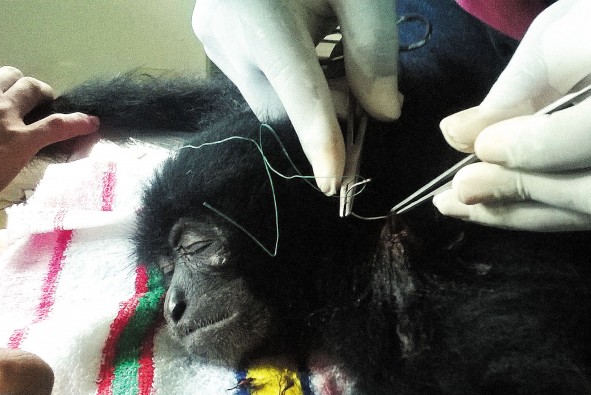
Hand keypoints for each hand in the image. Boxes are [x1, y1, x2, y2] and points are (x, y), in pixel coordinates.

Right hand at [192, 0, 400, 194]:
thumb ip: (375, 51)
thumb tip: (383, 114)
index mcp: (260, 16)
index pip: (297, 95)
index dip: (320, 141)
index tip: (336, 181)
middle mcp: (224, 34)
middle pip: (277, 109)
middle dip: (321, 118)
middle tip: (361, 97)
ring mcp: (209, 36)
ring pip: (264, 98)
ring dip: (304, 99)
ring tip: (335, 61)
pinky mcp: (208, 35)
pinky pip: (253, 78)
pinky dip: (287, 81)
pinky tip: (310, 51)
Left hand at [433, 0, 590, 230]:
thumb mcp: (568, 33)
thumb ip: (518, 91)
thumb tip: (458, 138)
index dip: (546, 147)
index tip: (479, 148)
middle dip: (526, 192)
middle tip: (457, 191)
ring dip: (527, 213)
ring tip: (466, 205)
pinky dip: (552, 214)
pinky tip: (505, 207)